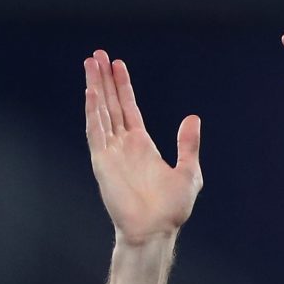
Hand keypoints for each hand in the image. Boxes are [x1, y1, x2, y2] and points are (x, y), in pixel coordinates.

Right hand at [84, 50, 201, 244]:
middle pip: (112, 104)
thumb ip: (188, 145)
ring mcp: (111, 151)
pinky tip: (92, 93)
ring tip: (90, 63)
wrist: (155, 229)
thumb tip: (193, 118)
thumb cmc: (172, 208)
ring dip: (95, 88)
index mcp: (143, 145)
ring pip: (101, 112)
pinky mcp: (103, 162)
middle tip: (97, 54)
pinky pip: (96, 132)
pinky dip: (94, 112)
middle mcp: (124, 145)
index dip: (123, 86)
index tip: (117, 64)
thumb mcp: (189, 171)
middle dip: (104, 79)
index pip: (129, 108)